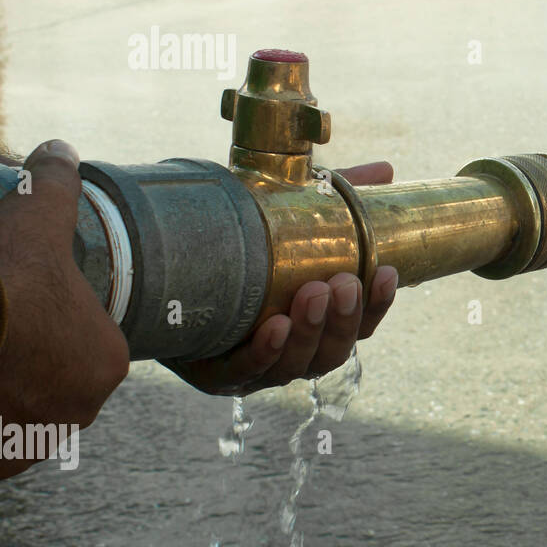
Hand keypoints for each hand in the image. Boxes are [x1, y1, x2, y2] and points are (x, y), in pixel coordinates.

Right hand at [0, 140, 130, 478]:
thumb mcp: (30, 220)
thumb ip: (53, 185)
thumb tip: (60, 151)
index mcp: (108, 361)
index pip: (84, 340)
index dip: (50, 322)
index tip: (18, 306)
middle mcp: (81, 412)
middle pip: (53, 381)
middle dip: (27, 362)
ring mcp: (34, 444)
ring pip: (20, 413)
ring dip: (2, 397)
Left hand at [161, 162, 399, 396]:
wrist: (160, 274)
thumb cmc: (236, 251)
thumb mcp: (285, 221)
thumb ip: (333, 201)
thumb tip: (385, 170)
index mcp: (315, 324)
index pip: (359, 324)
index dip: (377, 304)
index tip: (386, 273)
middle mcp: (292, 352)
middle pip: (333, 351)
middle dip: (343, 319)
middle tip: (342, 284)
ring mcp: (257, 369)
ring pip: (297, 365)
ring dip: (311, 332)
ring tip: (313, 293)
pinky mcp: (217, 376)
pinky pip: (246, 370)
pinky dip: (266, 352)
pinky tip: (276, 326)